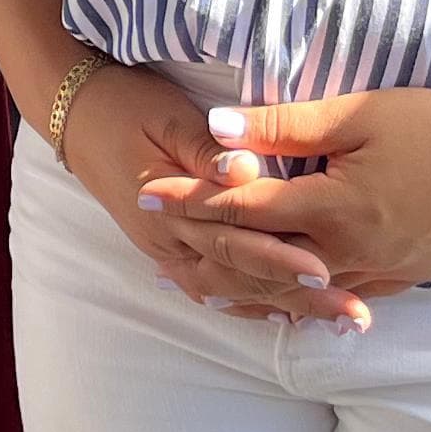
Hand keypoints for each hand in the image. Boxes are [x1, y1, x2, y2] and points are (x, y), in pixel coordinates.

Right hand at [61, 62, 364, 325]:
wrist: (77, 116)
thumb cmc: (126, 107)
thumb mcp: (168, 117)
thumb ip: (208, 151)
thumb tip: (249, 171)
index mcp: (168, 211)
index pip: (233, 241)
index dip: (279, 257)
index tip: (326, 270)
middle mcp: (169, 243)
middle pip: (242, 277)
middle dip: (299, 298)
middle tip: (353, 316)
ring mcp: (169, 252)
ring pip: (233, 290)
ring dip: (285, 307)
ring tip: (338, 324)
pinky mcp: (172, 250)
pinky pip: (216, 288)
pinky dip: (252, 303)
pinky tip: (287, 315)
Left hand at [141, 87, 430, 298]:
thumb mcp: (357, 114)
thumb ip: (285, 125)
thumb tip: (218, 128)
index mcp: (332, 209)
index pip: (244, 208)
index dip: (192, 202)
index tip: (148, 196)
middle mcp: (350, 250)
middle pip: (261, 261)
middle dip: (208, 256)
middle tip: (159, 257)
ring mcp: (377, 269)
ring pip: (297, 290)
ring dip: (247, 288)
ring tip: (202, 289)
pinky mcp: (400, 275)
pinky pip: (338, 297)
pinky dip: (300, 301)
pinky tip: (280, 303)